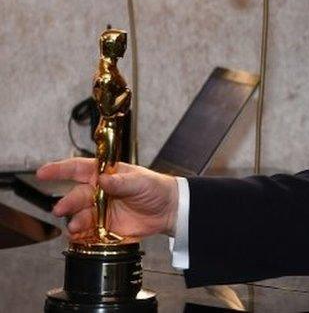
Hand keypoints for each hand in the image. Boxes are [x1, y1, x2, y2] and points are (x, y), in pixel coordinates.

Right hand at [36, 158, 178, 238]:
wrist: (168, 210)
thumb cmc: (155, 188)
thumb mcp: (141, 181)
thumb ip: (121, 182)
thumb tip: (103, 179)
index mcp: (105, 175)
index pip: (78, 169)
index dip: (60, 169)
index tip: (43, 172)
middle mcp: (98, 192)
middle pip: (77, 195)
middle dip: (67, 202)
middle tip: (61, 209)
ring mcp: (100, 210)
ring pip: (80, 215)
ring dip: (75, 220)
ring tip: (75, 226)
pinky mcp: (104, 227)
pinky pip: (88, 232)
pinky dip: (81, 235)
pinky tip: (78, 237)